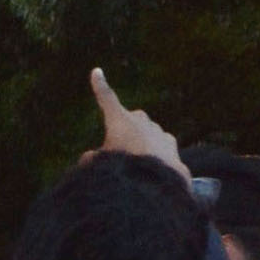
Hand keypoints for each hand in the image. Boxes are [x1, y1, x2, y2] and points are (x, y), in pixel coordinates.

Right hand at [86, 66, 189, 182]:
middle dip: (127, 133)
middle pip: (131, 122)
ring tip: (138, 171)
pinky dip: (157, 159)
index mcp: (120, 121)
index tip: (97, 72)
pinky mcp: (172, 147)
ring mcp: (159, 133)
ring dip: (143, 147)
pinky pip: (162, 150)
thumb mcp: (100, 167)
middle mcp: (141, 121)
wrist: (157, 187)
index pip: (106, 99)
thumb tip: (87, 159)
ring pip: (148, 136)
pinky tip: (154, 175)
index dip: (100, 86)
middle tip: (122, 155)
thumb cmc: (123, 173)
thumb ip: (91, 161)